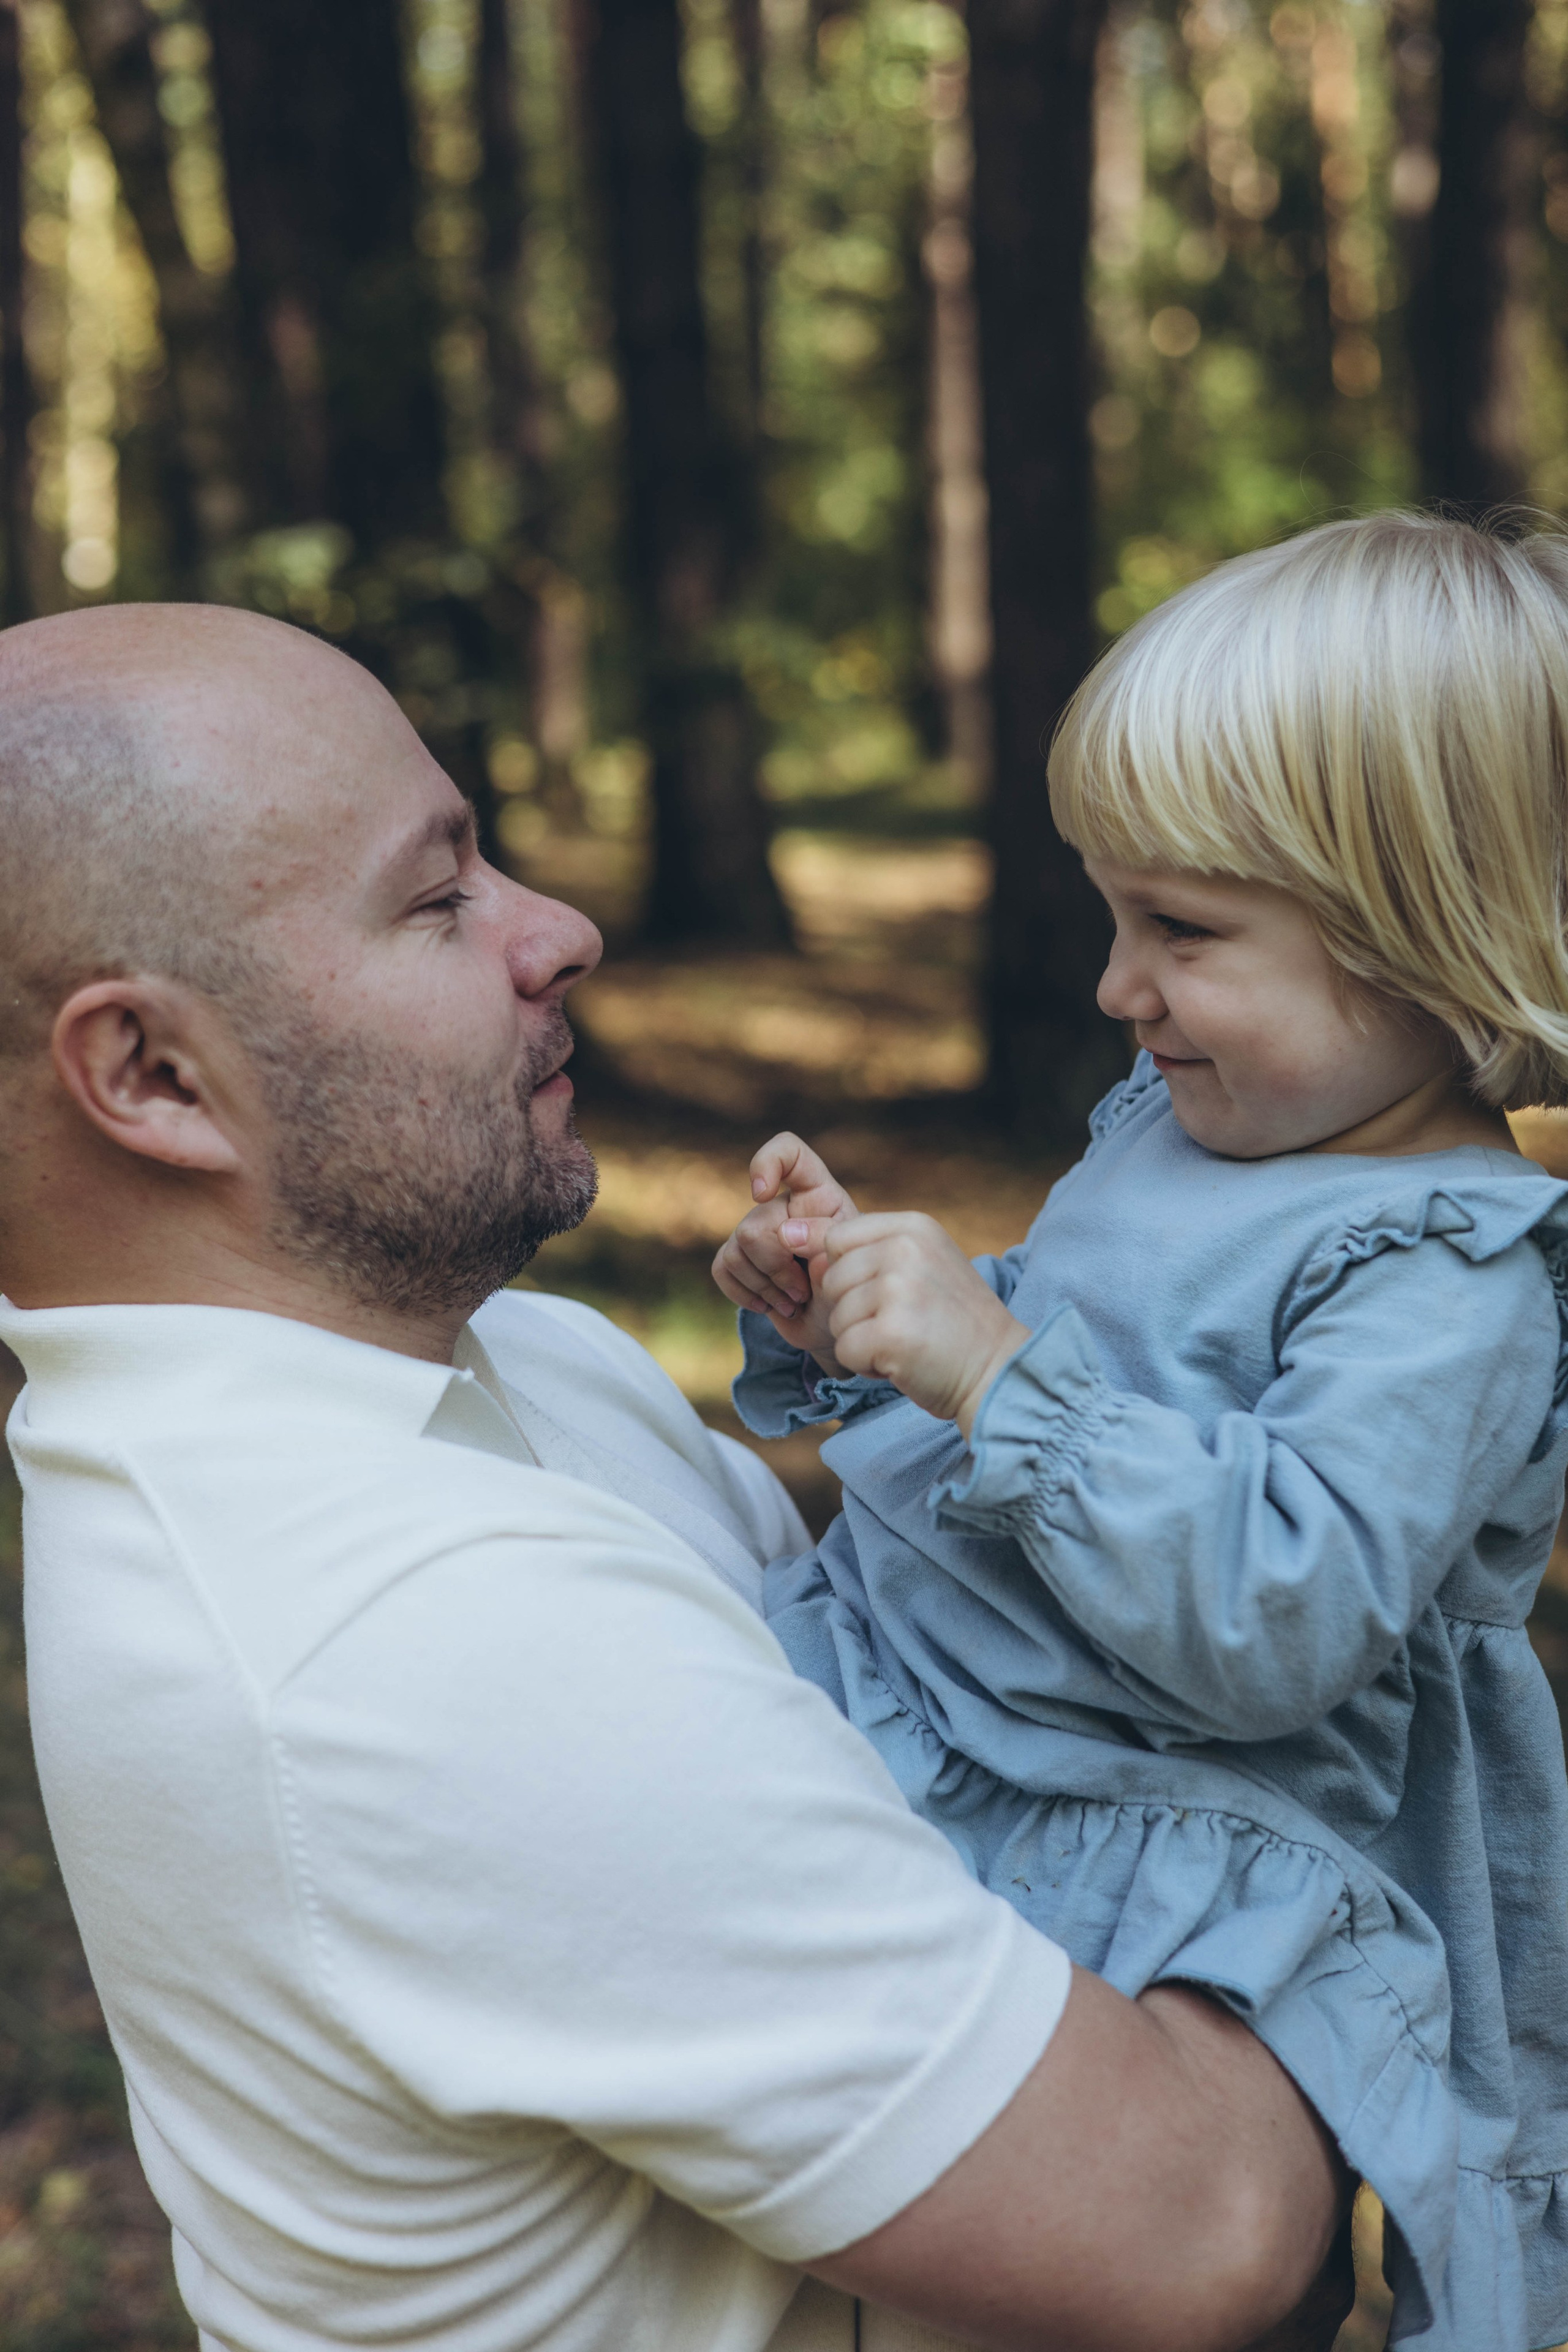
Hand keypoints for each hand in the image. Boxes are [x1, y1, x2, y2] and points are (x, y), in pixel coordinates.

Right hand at [711, 1133, 858, 1369]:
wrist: (835, 1325)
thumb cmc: (851, 1287)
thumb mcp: (851, 1262)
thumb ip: (824, 1240)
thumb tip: (784, 1233)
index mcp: (818, 1195)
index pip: (787, 1151)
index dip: (767, 1163)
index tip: (763, 1193)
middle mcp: (783, 1207)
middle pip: (755, 1225)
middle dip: (777, 1267)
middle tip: (803, 1291)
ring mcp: (757, 1231)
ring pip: (737, 1250)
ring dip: (766, 1286)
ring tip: (794, 1301)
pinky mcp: (738, 1259)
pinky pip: (722, 1268)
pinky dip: (744, 1293)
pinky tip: (769, 1304)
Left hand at [818, 1212, 1030, 1437]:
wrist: (998, 1371)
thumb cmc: (952, 1321)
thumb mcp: (918, 1265)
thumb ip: (862, 1248)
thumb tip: (785, 1232)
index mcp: (913, 1226)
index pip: (838, 1239)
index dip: (849, 1275)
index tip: (886, 1296)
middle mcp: (905, 1250)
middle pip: (831, 1279)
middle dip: (855, 1311)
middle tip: (901, 1323)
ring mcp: (898, 1290)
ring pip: (835, 1317)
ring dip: (861, 1339)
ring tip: (905, 1341)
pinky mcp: (890, 1333)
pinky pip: (844, 1349)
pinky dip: (866, 1365)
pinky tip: (901, 1362)